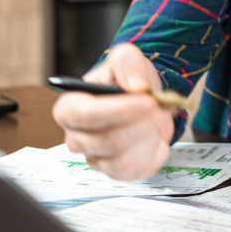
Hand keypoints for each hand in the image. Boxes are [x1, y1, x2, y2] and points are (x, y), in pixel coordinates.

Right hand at [51, 44, 174, 180]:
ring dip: (151, 138)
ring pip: (125, 160)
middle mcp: (76, 138)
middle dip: (143, 123)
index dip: (121, 110)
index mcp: (70, 108)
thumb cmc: (126, 80)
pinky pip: (138, 171)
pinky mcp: (114, 173)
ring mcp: (94, 159)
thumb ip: (128, 63)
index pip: (88, 115)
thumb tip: (136, 86)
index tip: (149, 100)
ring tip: (158, 119)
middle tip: (160, 107)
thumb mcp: (126, 58)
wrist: (141, 99)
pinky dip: (156, 153)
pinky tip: (156, 136)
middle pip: (110, 140)